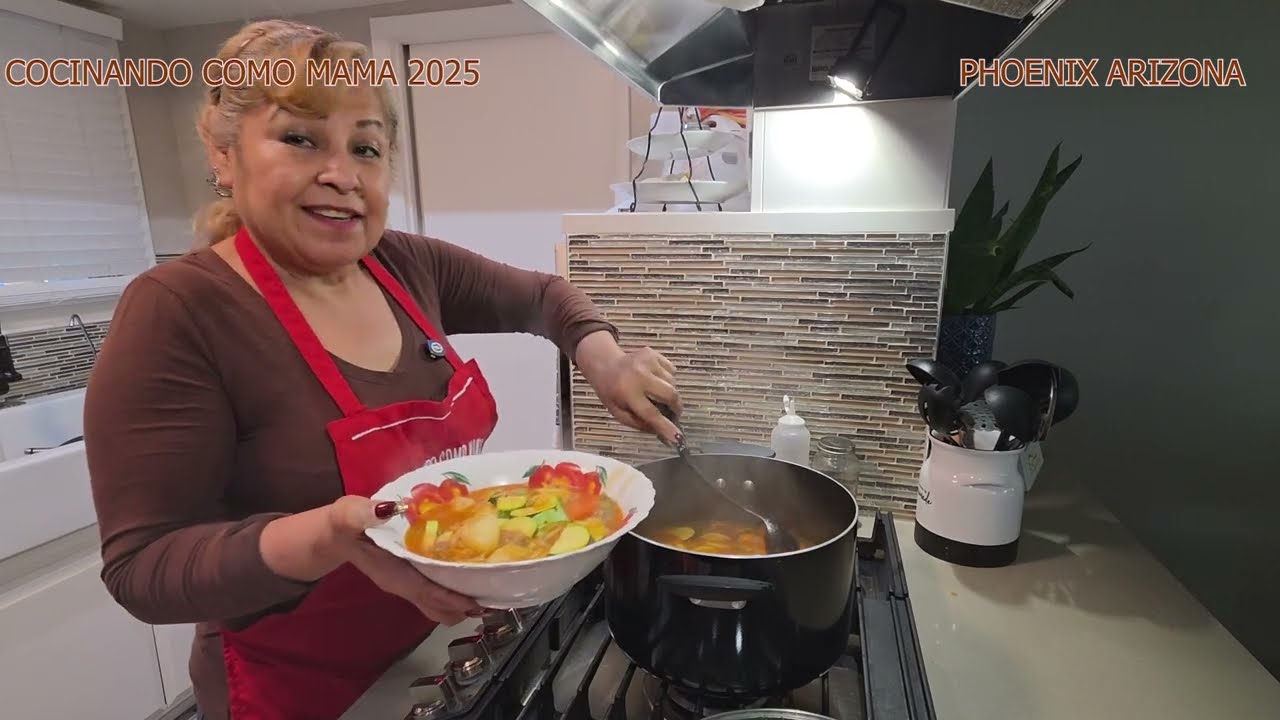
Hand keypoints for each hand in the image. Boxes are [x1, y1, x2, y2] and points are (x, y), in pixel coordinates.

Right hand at [259, 496, 481, 625]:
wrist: (335, 533)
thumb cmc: (344, 524)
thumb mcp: (348, 514)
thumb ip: (362, 513)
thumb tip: (385, 508)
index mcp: (392, 573)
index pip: (425, 591)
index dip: (450, 598)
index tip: (476, 601)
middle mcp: (403, 583)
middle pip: (437, 604)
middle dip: (464, 605)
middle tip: (496, 597)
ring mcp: (408, 581)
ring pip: (438, 601)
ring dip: (462, 599)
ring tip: (492, 590)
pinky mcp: (412, 575)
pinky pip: (436, 588)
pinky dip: (456, 588)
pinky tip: (474, 575)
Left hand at [575, 331, 682, 444]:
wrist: (605, 365)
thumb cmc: (612, 393)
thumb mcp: (619, 413)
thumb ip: (642, 424)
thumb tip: (667, 435)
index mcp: (626, 392)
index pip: (650, 412)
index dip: (665, 426)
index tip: (678, 438)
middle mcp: (638, 375)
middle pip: (670, 395)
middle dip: (676, 407)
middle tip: (673, 413)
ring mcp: (647, 361)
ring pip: (672, 383)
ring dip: (669, 392)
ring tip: (655, 392)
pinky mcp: (653, 353)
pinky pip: (671, 371)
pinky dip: (667, 378)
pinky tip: (654, 379)